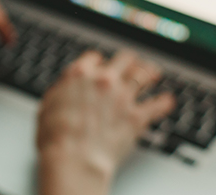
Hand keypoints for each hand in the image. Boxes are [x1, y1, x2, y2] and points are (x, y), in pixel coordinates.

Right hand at [37, 51, 174, 194]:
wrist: (73, 158)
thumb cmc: (55, 137)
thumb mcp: (47, 105)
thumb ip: (60, 90)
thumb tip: (65, 87)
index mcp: (79, 74)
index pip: (94, 57)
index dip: (98, 62)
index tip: (102, 66)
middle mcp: (104, 80)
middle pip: (124, 59)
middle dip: (128, 61)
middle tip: (133, 64)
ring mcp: (123, 96)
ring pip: (144, 74)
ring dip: (150, 72)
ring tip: (154, 73)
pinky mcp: (137, 116)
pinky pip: (158, 104)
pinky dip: (164, 102)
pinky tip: (168, 100)